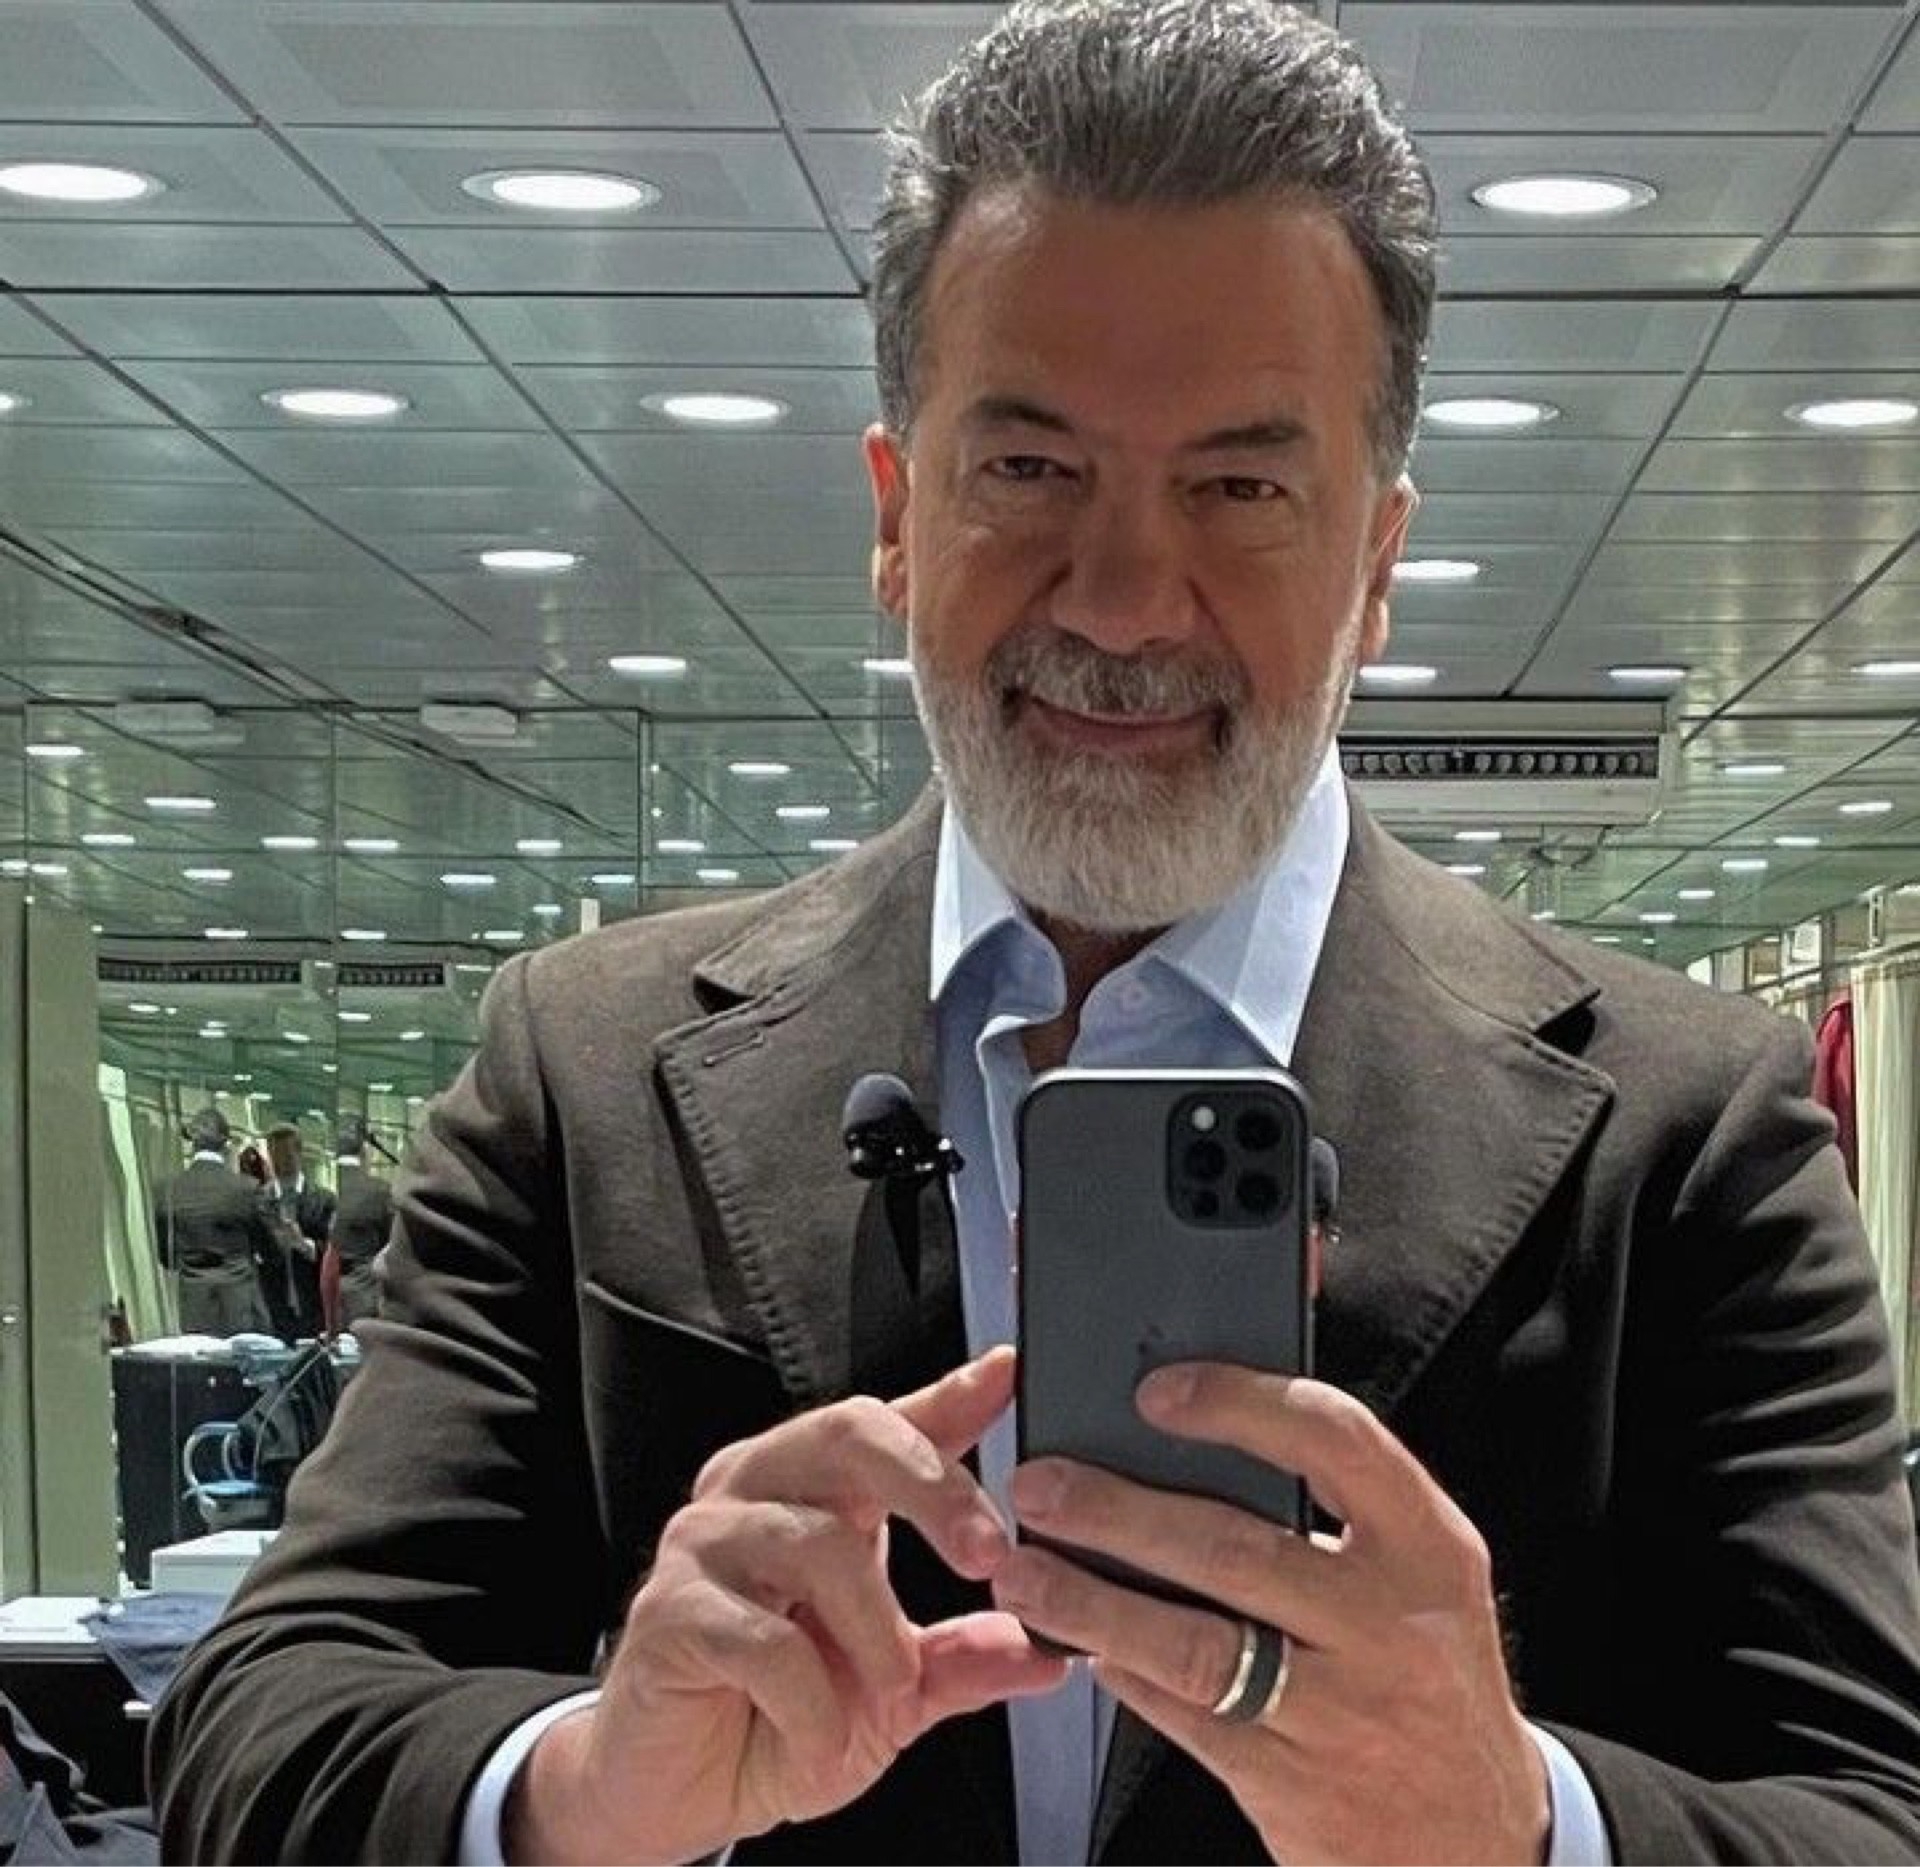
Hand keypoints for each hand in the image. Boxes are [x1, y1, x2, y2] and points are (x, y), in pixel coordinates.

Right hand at [507, 1347, 1066, 1862]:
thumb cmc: (779, 1716)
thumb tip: (1049, 1649)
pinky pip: (763, 1637)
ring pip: (818, 1542)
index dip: (953, 1393)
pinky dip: (812, 1699)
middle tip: (989, 1557)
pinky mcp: (668, 1609)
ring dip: (876, 1629)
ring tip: (890, 1687)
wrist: (679, 1793)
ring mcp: (706, 1541)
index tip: (1011, 1374)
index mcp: (815, 1488)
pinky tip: (817, 1733)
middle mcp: (757, 1488)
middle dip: (933, 1487)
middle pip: (851, 1435)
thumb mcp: (894, 1692)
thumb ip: (963, 1660)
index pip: (890, 1421)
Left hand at [993, 1366, 1549, 1865]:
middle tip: (1041, 1485)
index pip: (1333, 1437)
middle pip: (1231, 1544)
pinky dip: (1122, 1672)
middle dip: (1116, 1510)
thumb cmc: (1422, 1670)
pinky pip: (1184, 1716)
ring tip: (1025, 1573)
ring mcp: (1342, 1711)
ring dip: (1090, 1600)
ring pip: (1191, 1642)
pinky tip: (1082, 1643)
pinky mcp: (1293, 1787)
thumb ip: (1332, 1506)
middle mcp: (1392, 1622)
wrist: (1478, 1841)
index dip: (1236, 1403)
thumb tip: (1180, 1433)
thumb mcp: (1416, 1574)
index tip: (1155, 1393)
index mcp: (1428, 1544)